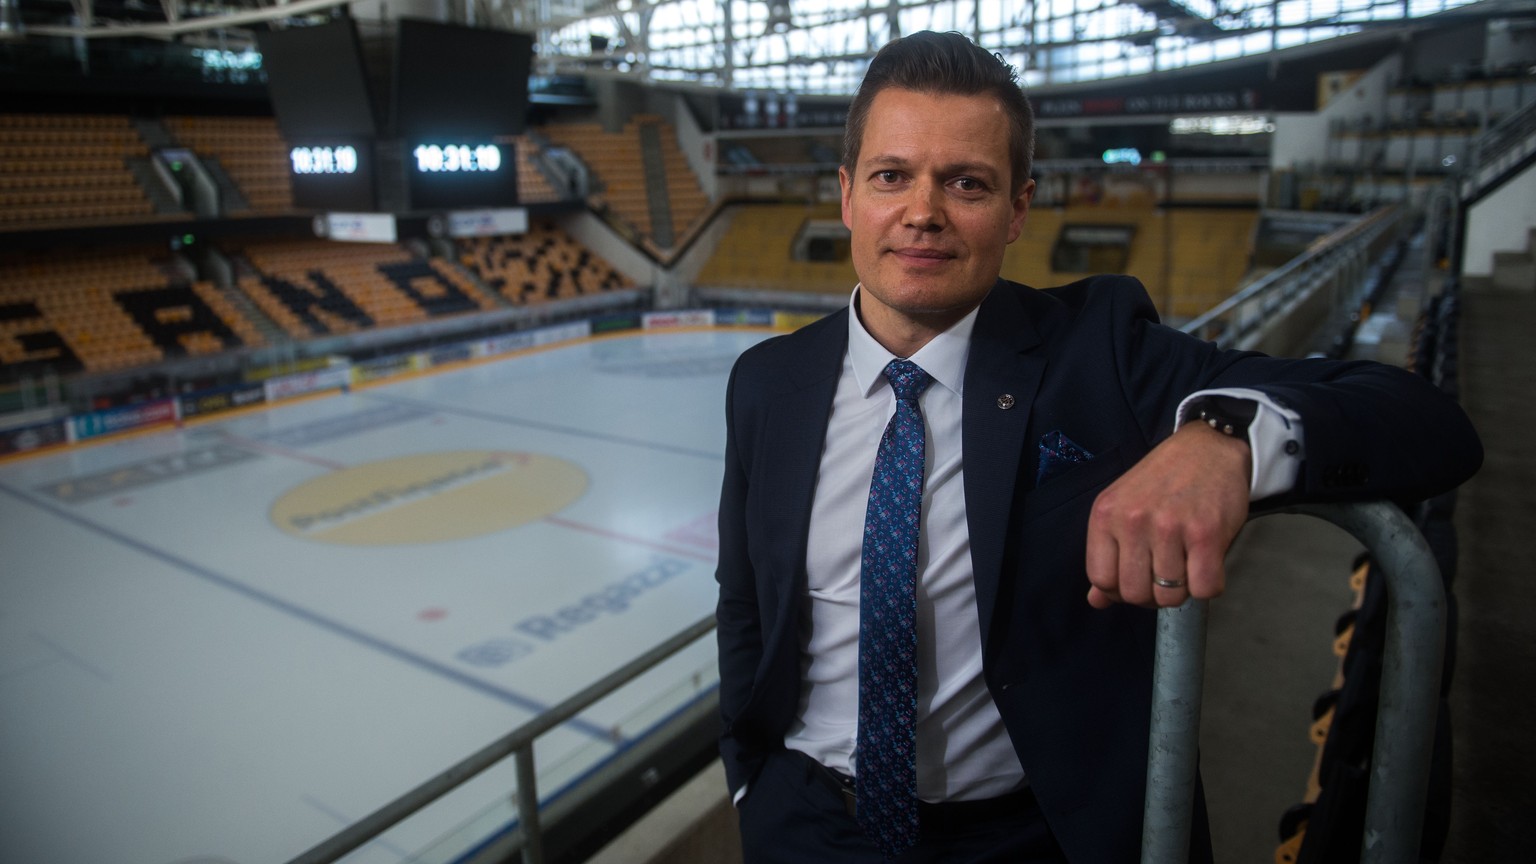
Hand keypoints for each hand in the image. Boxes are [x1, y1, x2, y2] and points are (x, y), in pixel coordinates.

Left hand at [1085, 423, 1250, 608]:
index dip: (1119, 590)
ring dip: (1182, 589)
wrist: (1209, 447)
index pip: (1101, 580)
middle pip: (1135, 594)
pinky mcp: (1206, 534)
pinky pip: (1204, 589)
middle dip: (1152, 594)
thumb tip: (1096, 601)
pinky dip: (1208, 585)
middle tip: (1165, 574)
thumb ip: (1107, 555)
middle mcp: (1133, 521)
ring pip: (1170, 596)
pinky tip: (1206, 563)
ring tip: (1186, 564)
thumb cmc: (1163, 481)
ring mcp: (1169, 527)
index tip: (1137, 578)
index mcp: (1105, 515)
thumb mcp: (1122, 507)